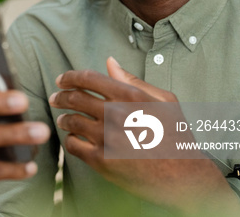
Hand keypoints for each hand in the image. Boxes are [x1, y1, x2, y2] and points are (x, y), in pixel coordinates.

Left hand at [48, 57, 239, 215]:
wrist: (184, 177)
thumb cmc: (176, 135)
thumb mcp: (164, 101)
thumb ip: (133, 80)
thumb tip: (110, 62)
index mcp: (130, 96)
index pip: (89, 78)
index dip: (70, 77)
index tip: (61, 79)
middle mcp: (115, 114)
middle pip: (75, 98)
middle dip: (60, 96)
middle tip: (55, 98)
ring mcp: (107, 138)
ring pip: (71, 121)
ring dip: (64, 117)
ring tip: (64, 118)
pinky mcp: (101, 160)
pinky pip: (73, 145)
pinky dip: (69, 139)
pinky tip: (73, 138)